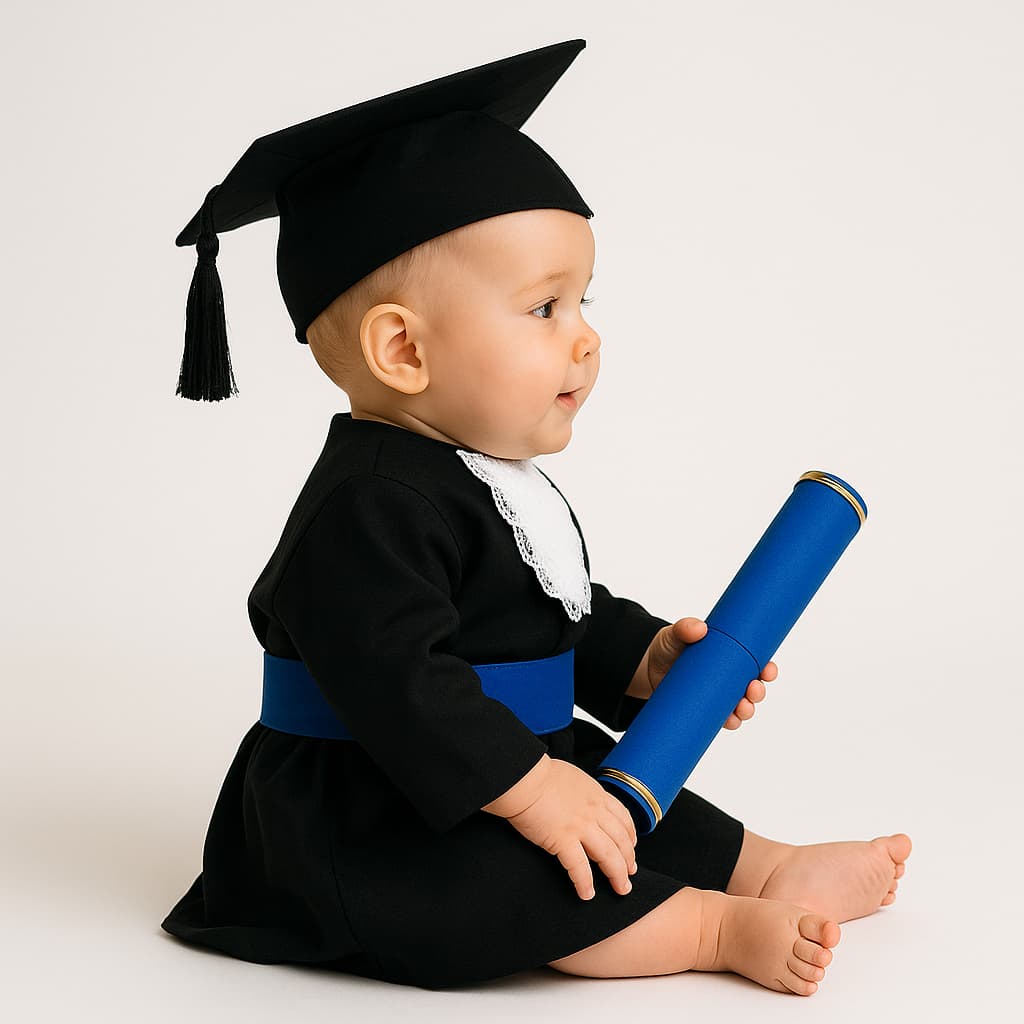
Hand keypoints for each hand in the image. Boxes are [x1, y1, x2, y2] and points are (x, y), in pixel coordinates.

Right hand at [503, 757, 638, 901]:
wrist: (523, 777)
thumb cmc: (538, 774)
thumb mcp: (572, 777)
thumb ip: (581, 792)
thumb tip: (580, 799)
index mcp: (596, 794)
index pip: (623, 818)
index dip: (630, 835)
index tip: (631, 846)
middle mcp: (594, 811)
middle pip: (621, 840)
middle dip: (628, 860)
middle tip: (630, 873)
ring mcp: (580, 827)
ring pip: (609, 856)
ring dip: (617, 875)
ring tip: (620, 888)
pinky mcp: (562, 840)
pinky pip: (579, 868)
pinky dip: (585, 883)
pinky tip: (586, 893)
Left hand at [628, 617, 777, 730]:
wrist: (645, 667)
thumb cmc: (667, 647)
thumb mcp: (676, 634)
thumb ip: (685, 628)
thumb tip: (699, 628)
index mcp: (728, 657)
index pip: (755, 663)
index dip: (767, 669)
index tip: (769, 671)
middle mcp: (726, 677)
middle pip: (752, 687)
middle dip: (758, 692)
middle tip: (753, 690)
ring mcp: (716, 694)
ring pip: (740, 706)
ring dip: (747, 710)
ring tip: (742, 708)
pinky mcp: (703, 708)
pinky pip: (721, 718)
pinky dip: (729, 721)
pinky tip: (730, 722)